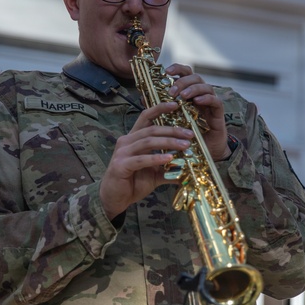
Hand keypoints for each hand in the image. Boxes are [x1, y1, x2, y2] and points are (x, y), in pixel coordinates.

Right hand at [99, 101, 193, 219]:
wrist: (115, 199)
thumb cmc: (133, 182)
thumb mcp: (154, 173)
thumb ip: (169, 167)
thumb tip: (189, 167)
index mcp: (134, 138)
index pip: (146, 117)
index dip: (160, 108)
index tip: (176, 105)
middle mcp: (126, 141)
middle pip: (151, 129)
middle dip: (172, 130)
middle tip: (189, 135)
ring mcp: (122, 153)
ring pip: (148, 142)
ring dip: (168, 142)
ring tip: (184, 146)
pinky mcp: (120, 165)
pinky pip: (141, 159)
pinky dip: (156, 158)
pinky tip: (169, 158)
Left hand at [165, 64, 228, 160]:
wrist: (205, 153)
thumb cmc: (187, 135)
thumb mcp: (172, 120)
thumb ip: (161, 108)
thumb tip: (143, 98)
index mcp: (190, 93)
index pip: (186, 74)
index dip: (178, 69)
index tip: (167, 71)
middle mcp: (201, 95)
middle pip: (195, 77)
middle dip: (182, 81)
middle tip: (172, 92)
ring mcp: (211, 103)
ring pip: (206, 86)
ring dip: (193, 89)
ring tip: (183, 97)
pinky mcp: (218, 114)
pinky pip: (216, 101)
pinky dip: (207, 98)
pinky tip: (197, 101)